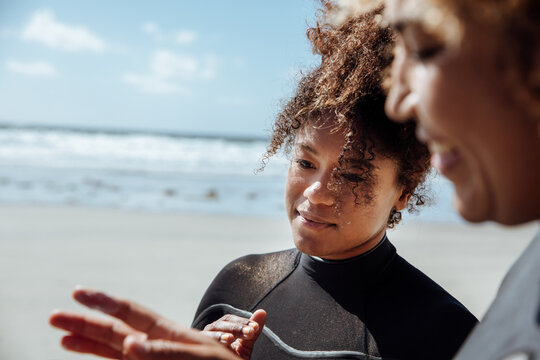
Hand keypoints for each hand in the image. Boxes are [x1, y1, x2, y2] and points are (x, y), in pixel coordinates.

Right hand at [49, 286, 239, 359]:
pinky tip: (80, 351)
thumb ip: (164, 351)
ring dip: (86, 342)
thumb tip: (129, 344)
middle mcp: (152, 343)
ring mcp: (147, 359)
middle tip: (54, 316)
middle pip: (112, 329)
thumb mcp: (199, 356)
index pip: (129, 312)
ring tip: (61, 336)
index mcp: (167, 331)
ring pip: (110, 348)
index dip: (103, 302)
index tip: (79, 292)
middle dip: (84, 322)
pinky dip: (98, 357)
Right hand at [200, 311, 265, 359]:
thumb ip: (252, 331)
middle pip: (223, 323)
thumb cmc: (233, 358)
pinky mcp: (199, 344)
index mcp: (223, 328)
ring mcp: (205, 337)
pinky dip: (215, 339)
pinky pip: (205, 340)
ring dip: (224, 333)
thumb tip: (262, 312)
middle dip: (238, 327)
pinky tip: (226, 341)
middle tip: (251, 332)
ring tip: (233, 337)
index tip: (255, 327)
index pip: (231, 319)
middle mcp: (212, 330)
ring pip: (213, 330)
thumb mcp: (246, 345)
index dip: (243, 321)